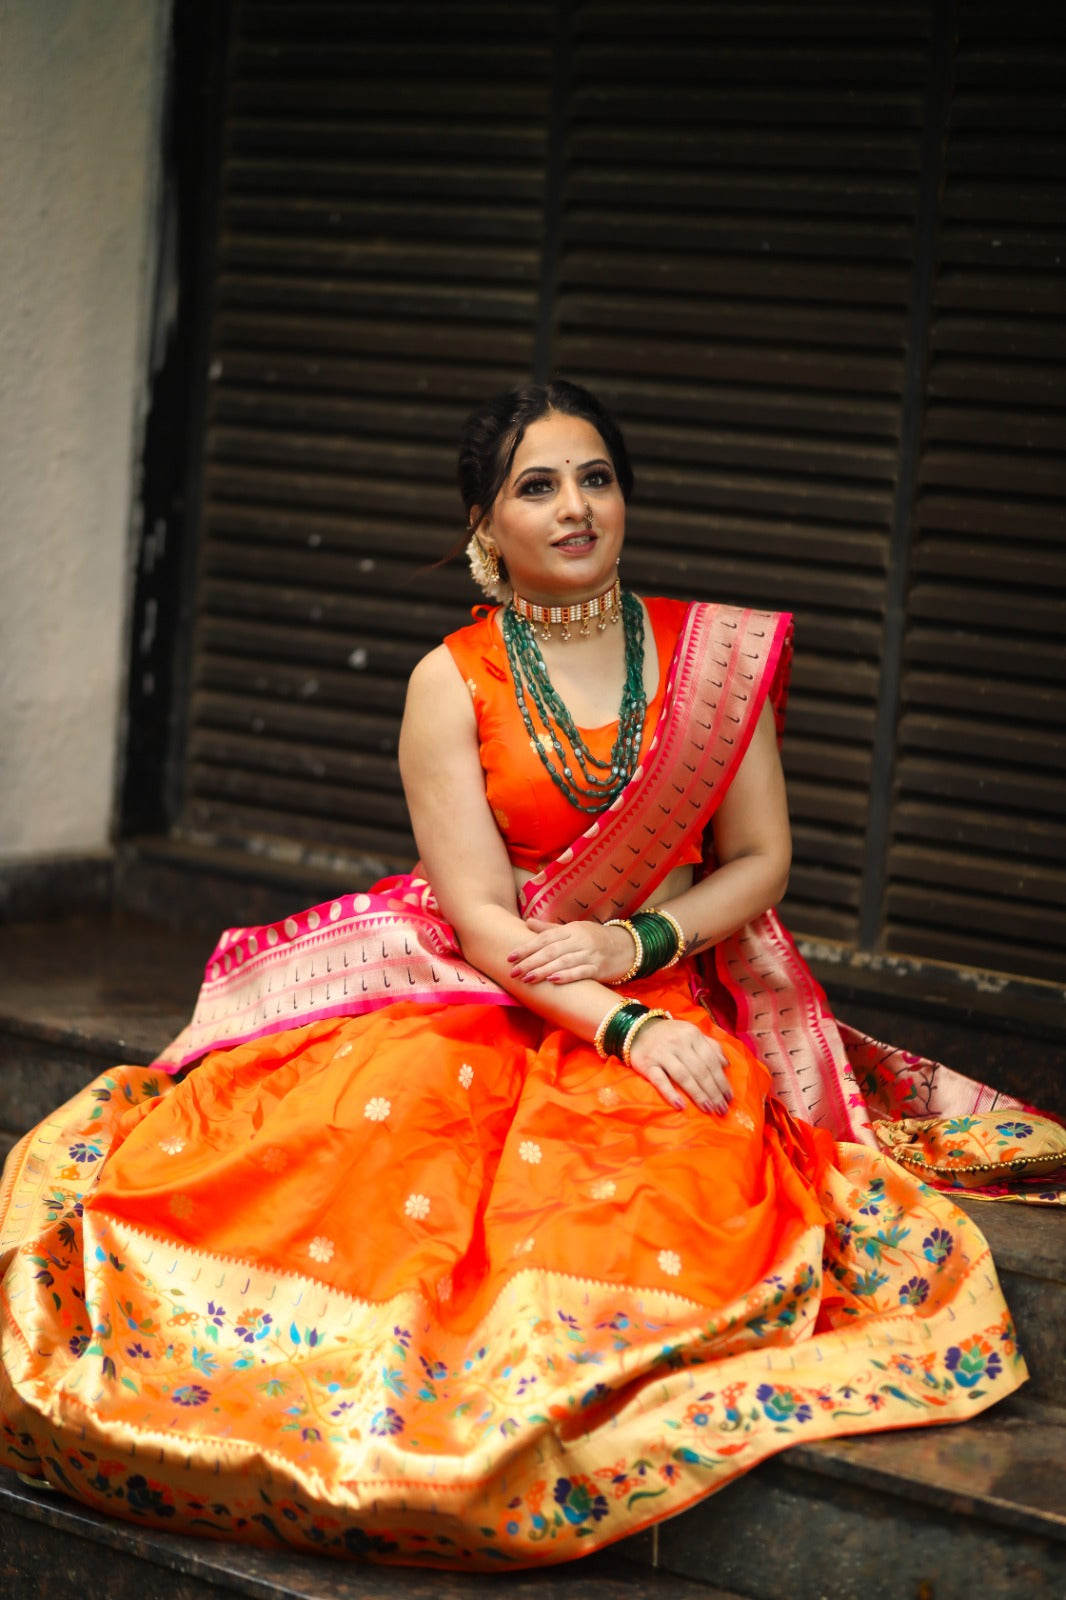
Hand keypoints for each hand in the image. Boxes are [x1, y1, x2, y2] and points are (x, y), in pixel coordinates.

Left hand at [507, 918, 635, 984]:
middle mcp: (579, 940)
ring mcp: (590, 954)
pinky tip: (553, 980)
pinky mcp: (599, 969)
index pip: (545, 938)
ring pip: (563, 962)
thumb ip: (549, 929)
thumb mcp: (573, 930)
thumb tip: (527, 922)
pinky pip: (581, 972)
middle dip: (531, 962)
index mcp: (571, 930)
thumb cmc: (594, 939)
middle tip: (513, 972)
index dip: (527, 947)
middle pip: (551, 951)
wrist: (627, 947)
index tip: (510, 957)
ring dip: (544, 970)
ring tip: (527, 979)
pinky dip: (567, 976)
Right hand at [626, 1017, 732, 1114]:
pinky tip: (681, 1106)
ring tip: (708, 1109)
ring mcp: (662, 1053)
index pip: (711, 1061)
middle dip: (713, 1092)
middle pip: (700, 1071)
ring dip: (698, 1095)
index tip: (729, 1097)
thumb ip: (710, 1046)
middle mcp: (679, 1043)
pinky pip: (660, 1081)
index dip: (722, 1080)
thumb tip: (726, 1065)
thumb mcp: (691, 1034)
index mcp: (692, 1035)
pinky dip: (671, 1093)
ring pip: (684, 1077)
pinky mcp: (647, 1064)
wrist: (637, 1030)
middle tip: (722, 1109)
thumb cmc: (670, 1035)